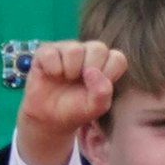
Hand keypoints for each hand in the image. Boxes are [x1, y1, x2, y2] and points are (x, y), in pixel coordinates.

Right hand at [15, 39, 126, 164]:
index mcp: (104, 64)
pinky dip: (52, 68)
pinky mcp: (46, 51)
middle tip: (80, 83)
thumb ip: (102, 93)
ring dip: (70, 69)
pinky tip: (51, 75)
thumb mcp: (94, 108)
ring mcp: (67, 49)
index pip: (117, 58)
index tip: (96, 89)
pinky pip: (51, 53)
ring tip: (66, 79)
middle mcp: (88, 52)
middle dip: (90, 69)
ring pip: (75, 49)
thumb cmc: (75, 109)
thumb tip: (92, 71)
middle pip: (99, 48)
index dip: (108, 74)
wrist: (49, 117)